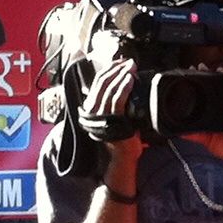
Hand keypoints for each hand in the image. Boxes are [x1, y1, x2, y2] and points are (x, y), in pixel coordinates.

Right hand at [83, 60, 145, 186]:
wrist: (122, 160)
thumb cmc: (122, 140)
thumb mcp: (115, 119)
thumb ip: (114, 106)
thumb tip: (123, 88)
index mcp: (91, 109)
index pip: (97, 83)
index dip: (108, 70)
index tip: (119, 62)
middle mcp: (92, 111)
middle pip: (102, 83)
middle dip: (116, 69)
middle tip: (129, 62)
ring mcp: (101, 116)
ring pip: (109, 89)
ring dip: (121, 75)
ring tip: (131, 67)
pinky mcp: (111, 121)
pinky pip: (117, 100)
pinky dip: (124, 87)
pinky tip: (130, 79)